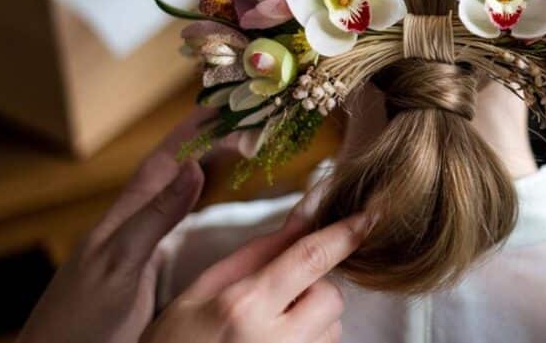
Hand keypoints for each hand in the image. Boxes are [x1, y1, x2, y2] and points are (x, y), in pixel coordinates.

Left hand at [18, 107, 215, 342]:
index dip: (192, 131)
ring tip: (230, 147)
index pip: (163, 161)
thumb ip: (155, 218)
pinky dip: (194, 205)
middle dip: (202, 141)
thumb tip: (195, 168)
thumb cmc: (78, 323)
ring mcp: (129, 249)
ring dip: (200, 168)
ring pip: (170, 195)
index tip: (224, 103)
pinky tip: (203, 206)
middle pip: (169, 171)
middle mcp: (126, 227)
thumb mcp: (121, 266)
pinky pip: (172, 225)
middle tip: (241, 119)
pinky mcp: (136, 273)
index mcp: (122, 220)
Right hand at [141, 210, 370, 342]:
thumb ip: (256, 253)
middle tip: (278, 295)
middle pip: (330, 296)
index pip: (310, 258)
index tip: (371, 216)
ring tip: (267, 328)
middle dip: (314, 287)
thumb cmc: (173, 342)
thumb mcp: (202, 289)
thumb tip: (303, 216)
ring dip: (312, 319)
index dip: (346, 233)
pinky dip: (309, 341)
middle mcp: (275, 341)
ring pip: (331, 327)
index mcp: (244, 306)